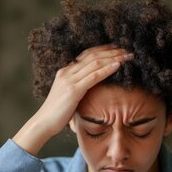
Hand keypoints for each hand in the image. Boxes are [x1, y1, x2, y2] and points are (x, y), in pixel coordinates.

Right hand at [14, 45, 133, 154]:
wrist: (44, 122)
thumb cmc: (57, 113)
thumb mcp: (68, 96)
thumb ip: (79, 88)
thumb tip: (93, 88)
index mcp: (65, 71)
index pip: (87, 54)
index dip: (103, 49)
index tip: (117, 48)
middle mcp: (67, 72)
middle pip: (93, 55)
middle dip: (112, 51)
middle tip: (127, 50)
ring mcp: (69, 80)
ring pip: (95, 63)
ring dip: (113, 58)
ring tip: (127, 56)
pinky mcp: (73, 90)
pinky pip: (94, 76)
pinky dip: (107, 69)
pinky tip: (118, 66)